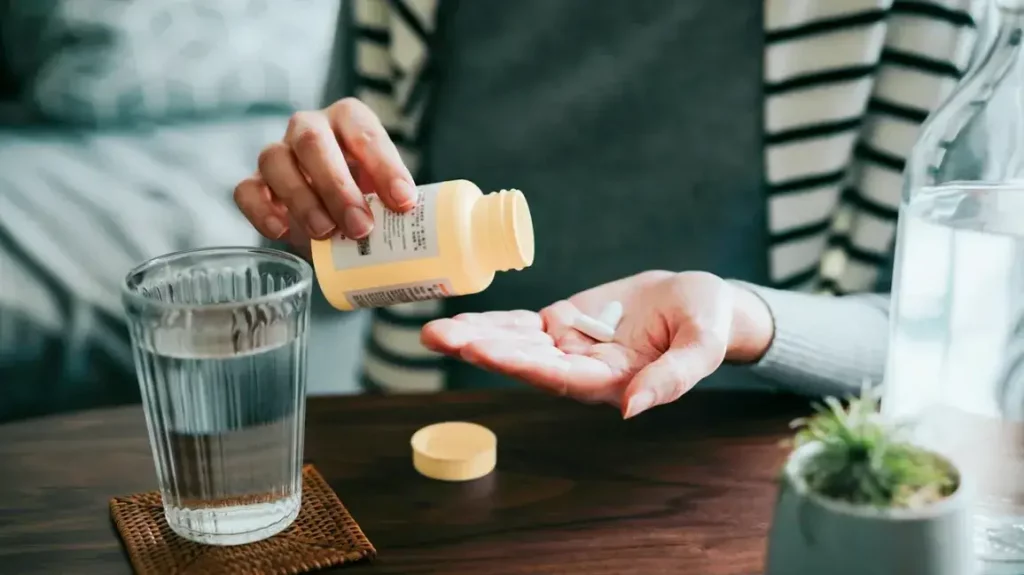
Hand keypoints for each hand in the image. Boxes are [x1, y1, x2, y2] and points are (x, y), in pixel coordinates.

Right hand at [233, 98, 417, 253]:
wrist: (333, 215)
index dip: (384, 166)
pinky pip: (246, 189)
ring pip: (275, 161)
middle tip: (360, 227)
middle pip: (313, 141)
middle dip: (337, 186)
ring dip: (302, 199)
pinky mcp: (255, 184)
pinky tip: (282, 231)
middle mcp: (310, 128)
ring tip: (326, 234)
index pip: (364, 131)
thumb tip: (457, 239)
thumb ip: (408, 205)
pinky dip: (260, 210)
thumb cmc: (369, 198)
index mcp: (349, 120)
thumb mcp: (391, 194)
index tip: (403, 203)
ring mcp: (278, 153)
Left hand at [421, 271, 774, 417]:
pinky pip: (521, 325)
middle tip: (438, 336)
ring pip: (515, 343)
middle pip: (525, 362)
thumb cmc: (706, 322)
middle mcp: (581, 371)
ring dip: (474, 337)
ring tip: (432, 332)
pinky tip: (459, 320)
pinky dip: (491, 322)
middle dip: (481, 349)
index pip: (560, 377)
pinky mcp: (562, 325)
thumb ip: (673, 378)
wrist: (698, 302)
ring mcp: (568, 347)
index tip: (483, 351)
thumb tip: (632, 410)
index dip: (521, 364)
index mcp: (613, 381)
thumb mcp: (702, 345)